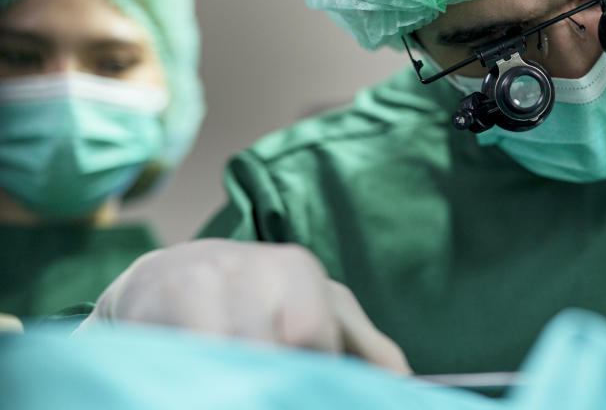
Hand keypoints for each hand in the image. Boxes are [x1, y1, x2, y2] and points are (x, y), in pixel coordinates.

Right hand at [78, 239, 410, 373]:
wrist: (167, 279)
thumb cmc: (259, 300)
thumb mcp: (319, 313)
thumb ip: (365, 348)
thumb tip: (406, 386)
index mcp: (297, 268)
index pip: (312, 336)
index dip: (313, 379)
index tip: (312, 392)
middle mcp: (246, 265)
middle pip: (268, 351)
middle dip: (274, 384)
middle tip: (274, 392)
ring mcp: (195, 282)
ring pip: (225, 359)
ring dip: (237, 386)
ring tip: (246, 390)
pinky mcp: (148, 303)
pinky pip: (178, 361)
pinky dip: (199, 383)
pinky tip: (207, 386)